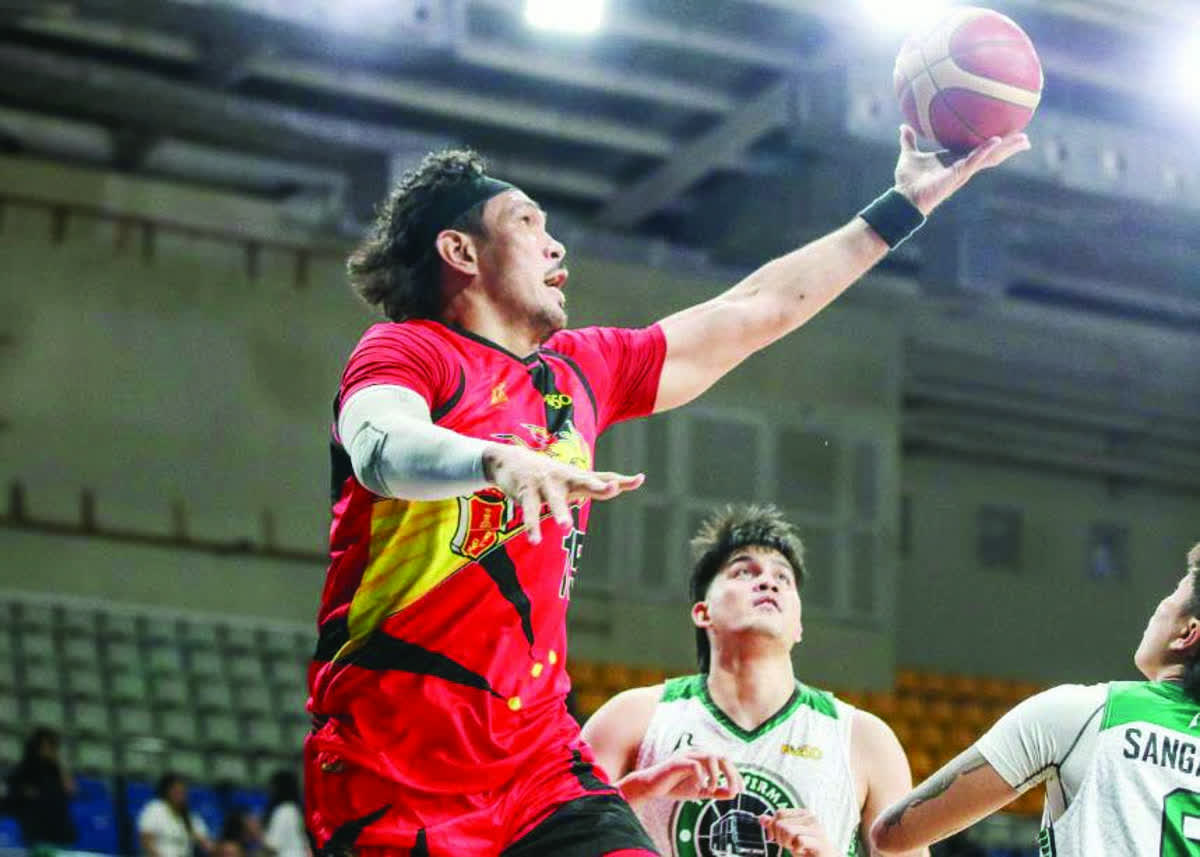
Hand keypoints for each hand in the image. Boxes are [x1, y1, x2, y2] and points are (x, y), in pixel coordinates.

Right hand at [481, 443, 643, 543]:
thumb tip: (620, 485)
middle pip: (584, 481)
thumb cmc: (550, 473)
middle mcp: (564, 478)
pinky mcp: (526, 492)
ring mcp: (545, 484)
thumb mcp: (573, 477)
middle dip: (598, 485)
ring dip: (560, 512)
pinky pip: (530, 512)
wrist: (509, 459)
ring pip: (554, 500)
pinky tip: (535, 540)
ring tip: (566, 527)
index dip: (621, 480)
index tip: (640, 478)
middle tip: (612, 488)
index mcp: (578, 477)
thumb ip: (596, 482)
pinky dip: (533, 526)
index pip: (604, 477)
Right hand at [620, 750, 743, 803]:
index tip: (741, 789)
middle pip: (721, 757)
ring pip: (710, 757)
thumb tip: (734, 794)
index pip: (725, 761)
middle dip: (731, 774)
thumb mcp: (700, 791)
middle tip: (734, 791)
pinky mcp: (677, 762)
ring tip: (713, 789)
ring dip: (716, 774)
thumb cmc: (675, 787)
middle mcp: (697, 754)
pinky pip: (694, 765)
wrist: (652, 788)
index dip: (736, 774)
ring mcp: (687, 756)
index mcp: (703, 759)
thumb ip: (716, 791)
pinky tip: (700, 787)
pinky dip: (701, 776)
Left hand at [759, 808, 835, 856]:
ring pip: (787, 830)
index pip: (779, 813)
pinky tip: (803, 851)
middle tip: (791, 844)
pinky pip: (799, 841)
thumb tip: (761, 819)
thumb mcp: (787, 836)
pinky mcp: (819, 842)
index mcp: (803, 813)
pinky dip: (797, 849)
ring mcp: (816, 829)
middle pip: (781, 823)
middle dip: (781, 838)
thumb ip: (774, 826)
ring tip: (796, 847)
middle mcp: (810, 818)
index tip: (776, 837)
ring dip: (788, 843)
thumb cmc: (806, 848)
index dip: (773, 827)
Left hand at [893, 124, 1029, 215]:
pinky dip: (984, 151)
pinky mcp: (958, 175)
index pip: (979, 149)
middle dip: (1008, 147)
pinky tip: (996, 141)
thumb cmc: (908, 180)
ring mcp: (963, 171)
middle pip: (991, 154)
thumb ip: (909, 141)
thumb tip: (903, 127)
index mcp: (955, 159)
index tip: (1007, 134)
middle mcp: (963, 165)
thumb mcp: (909, 155)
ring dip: (1006, 148)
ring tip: (1024, 140)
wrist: (904, 197)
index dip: (993, 143)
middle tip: (1026, 138)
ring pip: (989, 157)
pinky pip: (974, 161)